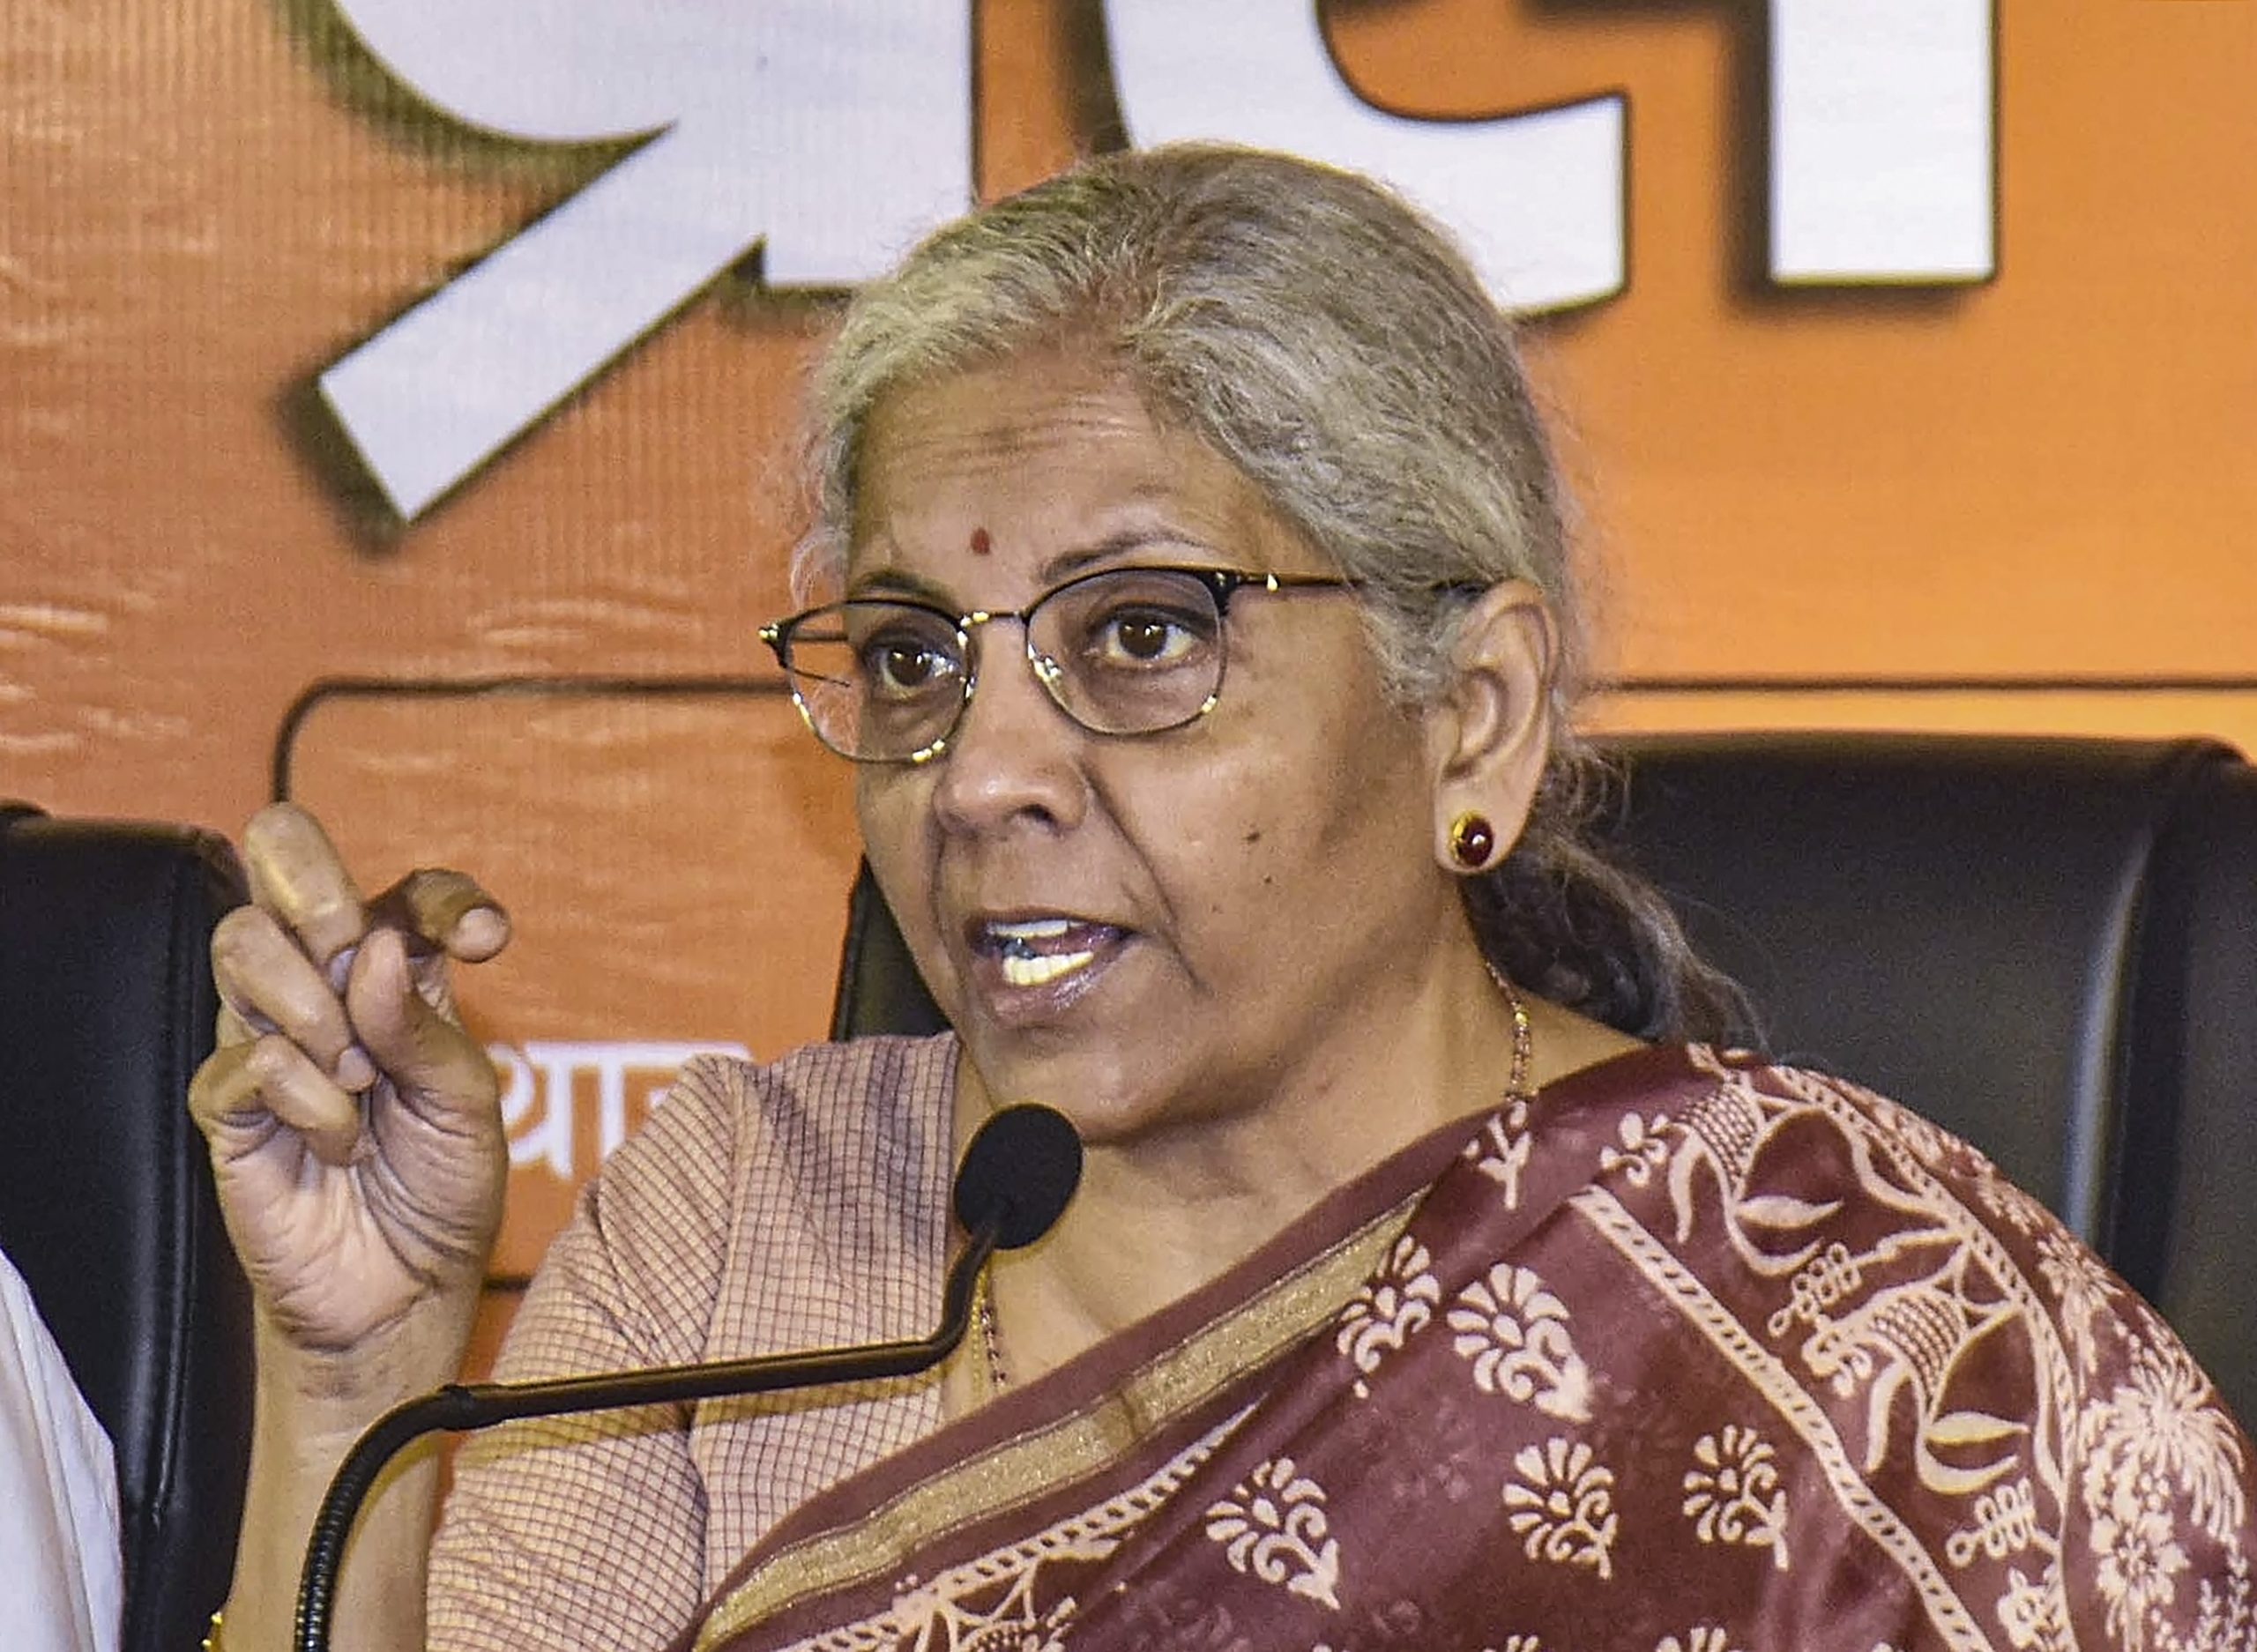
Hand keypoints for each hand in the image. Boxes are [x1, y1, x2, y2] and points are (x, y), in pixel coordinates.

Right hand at [189, 804, 511, 1363]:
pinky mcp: (229, 1103)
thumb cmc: (444, 1186)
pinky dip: (308, 1098)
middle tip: (362, 964)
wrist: (406, 1289)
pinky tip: (337, 1140)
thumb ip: (423, 1023)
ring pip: (243, 942)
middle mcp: (327, 986)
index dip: (445, 898)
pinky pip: (248, 1057)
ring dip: (315, 1004)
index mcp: (401, 975)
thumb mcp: (468, 1100)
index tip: (487, 941)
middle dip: (323, 896)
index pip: (408, 892)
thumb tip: (372, 950)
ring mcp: (270, 1035)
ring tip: (359, 1076)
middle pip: (281, 859)